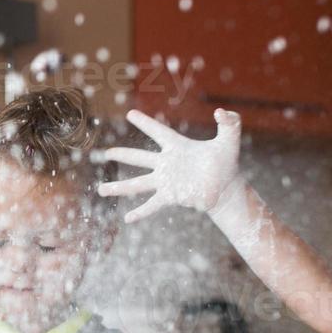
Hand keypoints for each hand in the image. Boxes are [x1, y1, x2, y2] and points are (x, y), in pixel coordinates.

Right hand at [98, 108, 242, 223]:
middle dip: (122, 155)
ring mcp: (166, 181)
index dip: (145, 122)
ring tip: (101, 190)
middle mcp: (167, 164)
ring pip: (138, 184)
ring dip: (119, 187)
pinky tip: (127, 219)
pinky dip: (140, 212)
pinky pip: (152, 205)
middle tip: (106, 153)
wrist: (227, 187)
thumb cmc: (227, 162)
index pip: (157, 132)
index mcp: (177, 147)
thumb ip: (230, 122)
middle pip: (139, 158)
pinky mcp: (171, 196)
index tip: (130, 114)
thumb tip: (222, 112)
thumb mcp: (230, 139)